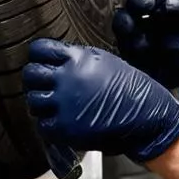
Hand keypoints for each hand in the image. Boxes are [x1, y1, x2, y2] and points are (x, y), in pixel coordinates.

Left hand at [23, 38, 178, 163]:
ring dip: (41, 104)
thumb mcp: (106, 62)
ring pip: (33, 100)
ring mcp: (64, 104)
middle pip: (31, 74)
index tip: (42, 63)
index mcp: (77, 58)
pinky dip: (49, 125)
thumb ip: (79, 60)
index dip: (39, 56)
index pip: (39, 49)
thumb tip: (58, 62)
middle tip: (45, 87)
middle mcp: (67, 78)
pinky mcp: (65, 128)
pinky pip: (43, 125)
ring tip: (54, 106)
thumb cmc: (133, 90)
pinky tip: (62, 122)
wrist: (148, 117)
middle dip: (36, 80)